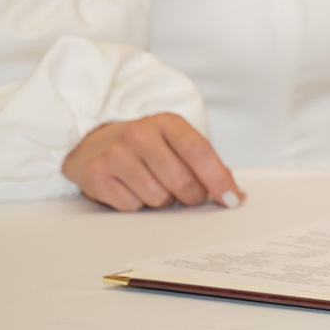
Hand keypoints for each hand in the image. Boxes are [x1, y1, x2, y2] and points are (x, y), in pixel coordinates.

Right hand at [61, 114, 238, 210]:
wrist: (94, 143)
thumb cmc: (146, 147)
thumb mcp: (176, 143)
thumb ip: (207, 164)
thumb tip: (236, 194)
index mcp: (167, 122)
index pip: (199, 152)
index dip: (218, 179)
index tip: (232, 199)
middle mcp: (140, 134)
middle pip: (181, 180)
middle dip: (192, 196)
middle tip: (189, 195)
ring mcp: (116, 153)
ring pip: (158, 197)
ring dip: (163, 201)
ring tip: (155, 187)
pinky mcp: (97, 174)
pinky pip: (132, 206)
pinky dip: (138, 205)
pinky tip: (132, 190)